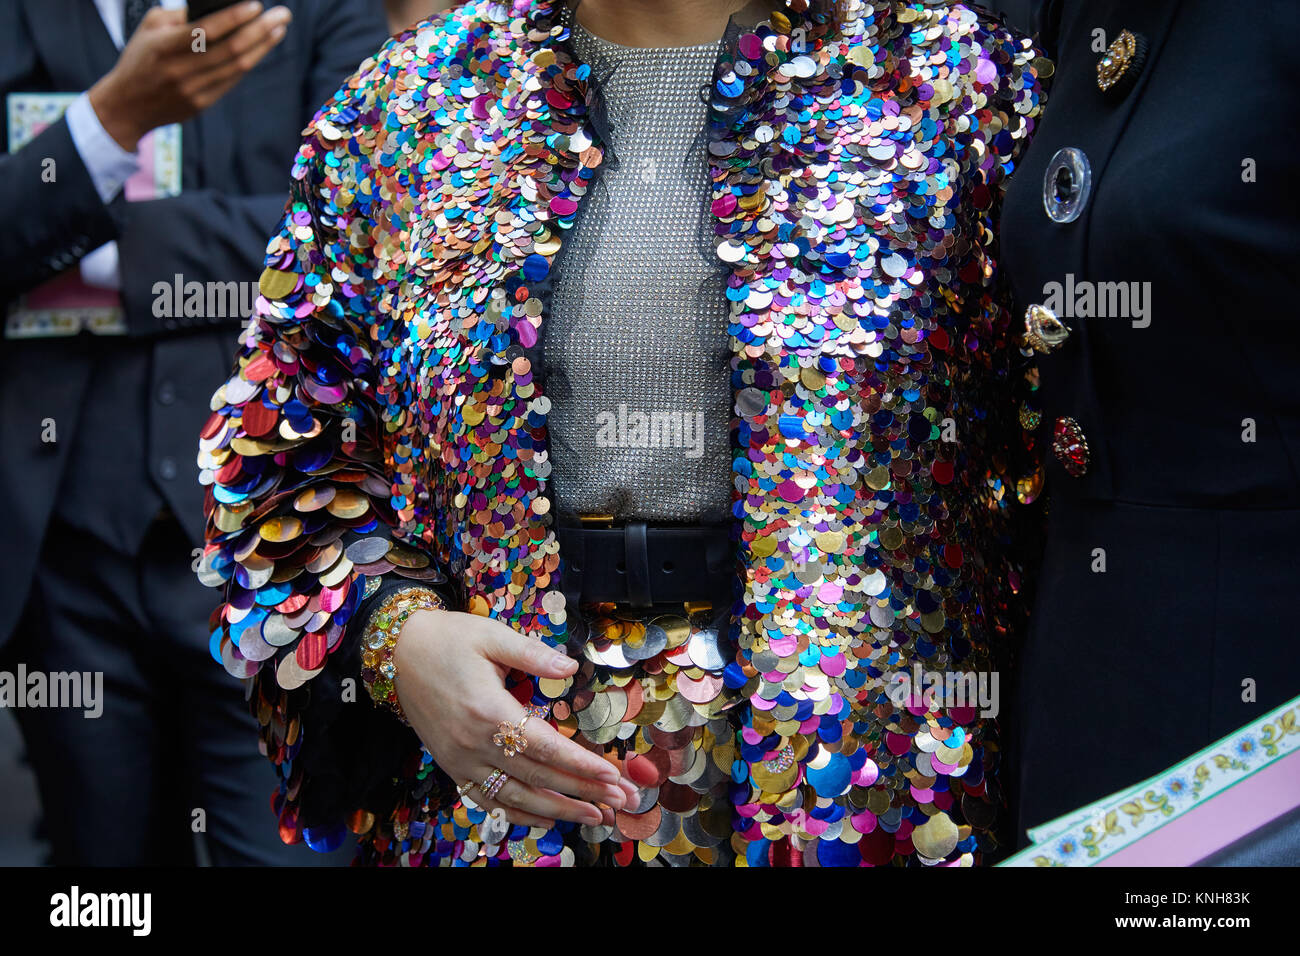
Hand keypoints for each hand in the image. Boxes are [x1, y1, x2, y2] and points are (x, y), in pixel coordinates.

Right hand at [88, 2, 292, 151]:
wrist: (127, 106)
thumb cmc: (141, 58)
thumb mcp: (149, 29)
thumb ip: (180, 17)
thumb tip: (219, 9)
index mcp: (164, 47)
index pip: (206, 30)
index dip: (234, 18)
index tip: (257, 5)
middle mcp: (180, 70)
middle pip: (231, 49)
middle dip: (261, 30)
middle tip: (282, 15)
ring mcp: (193, 90)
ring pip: (237, 66)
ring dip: (263, 46)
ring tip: (279, 29)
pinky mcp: (202, 104)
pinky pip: (233, 80)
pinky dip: (250, 61)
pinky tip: (263, 47)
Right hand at [394, 608, 639, 829]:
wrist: (397, 653)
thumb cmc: (448, 639)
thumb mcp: (491, 636)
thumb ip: (533, 654)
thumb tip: (570, 667)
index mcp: (488, 710)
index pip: (545, 748)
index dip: (581, 765)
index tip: (612, 776)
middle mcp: (475, 744)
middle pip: (538, 778)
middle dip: (583, 793)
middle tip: (620, 803)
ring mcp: (461, 761)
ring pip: (516, 797)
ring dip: (559, 811)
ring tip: (595, 817)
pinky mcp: (452, 767)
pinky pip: (488, 800)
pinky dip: (518, 814)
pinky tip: (547, 819)